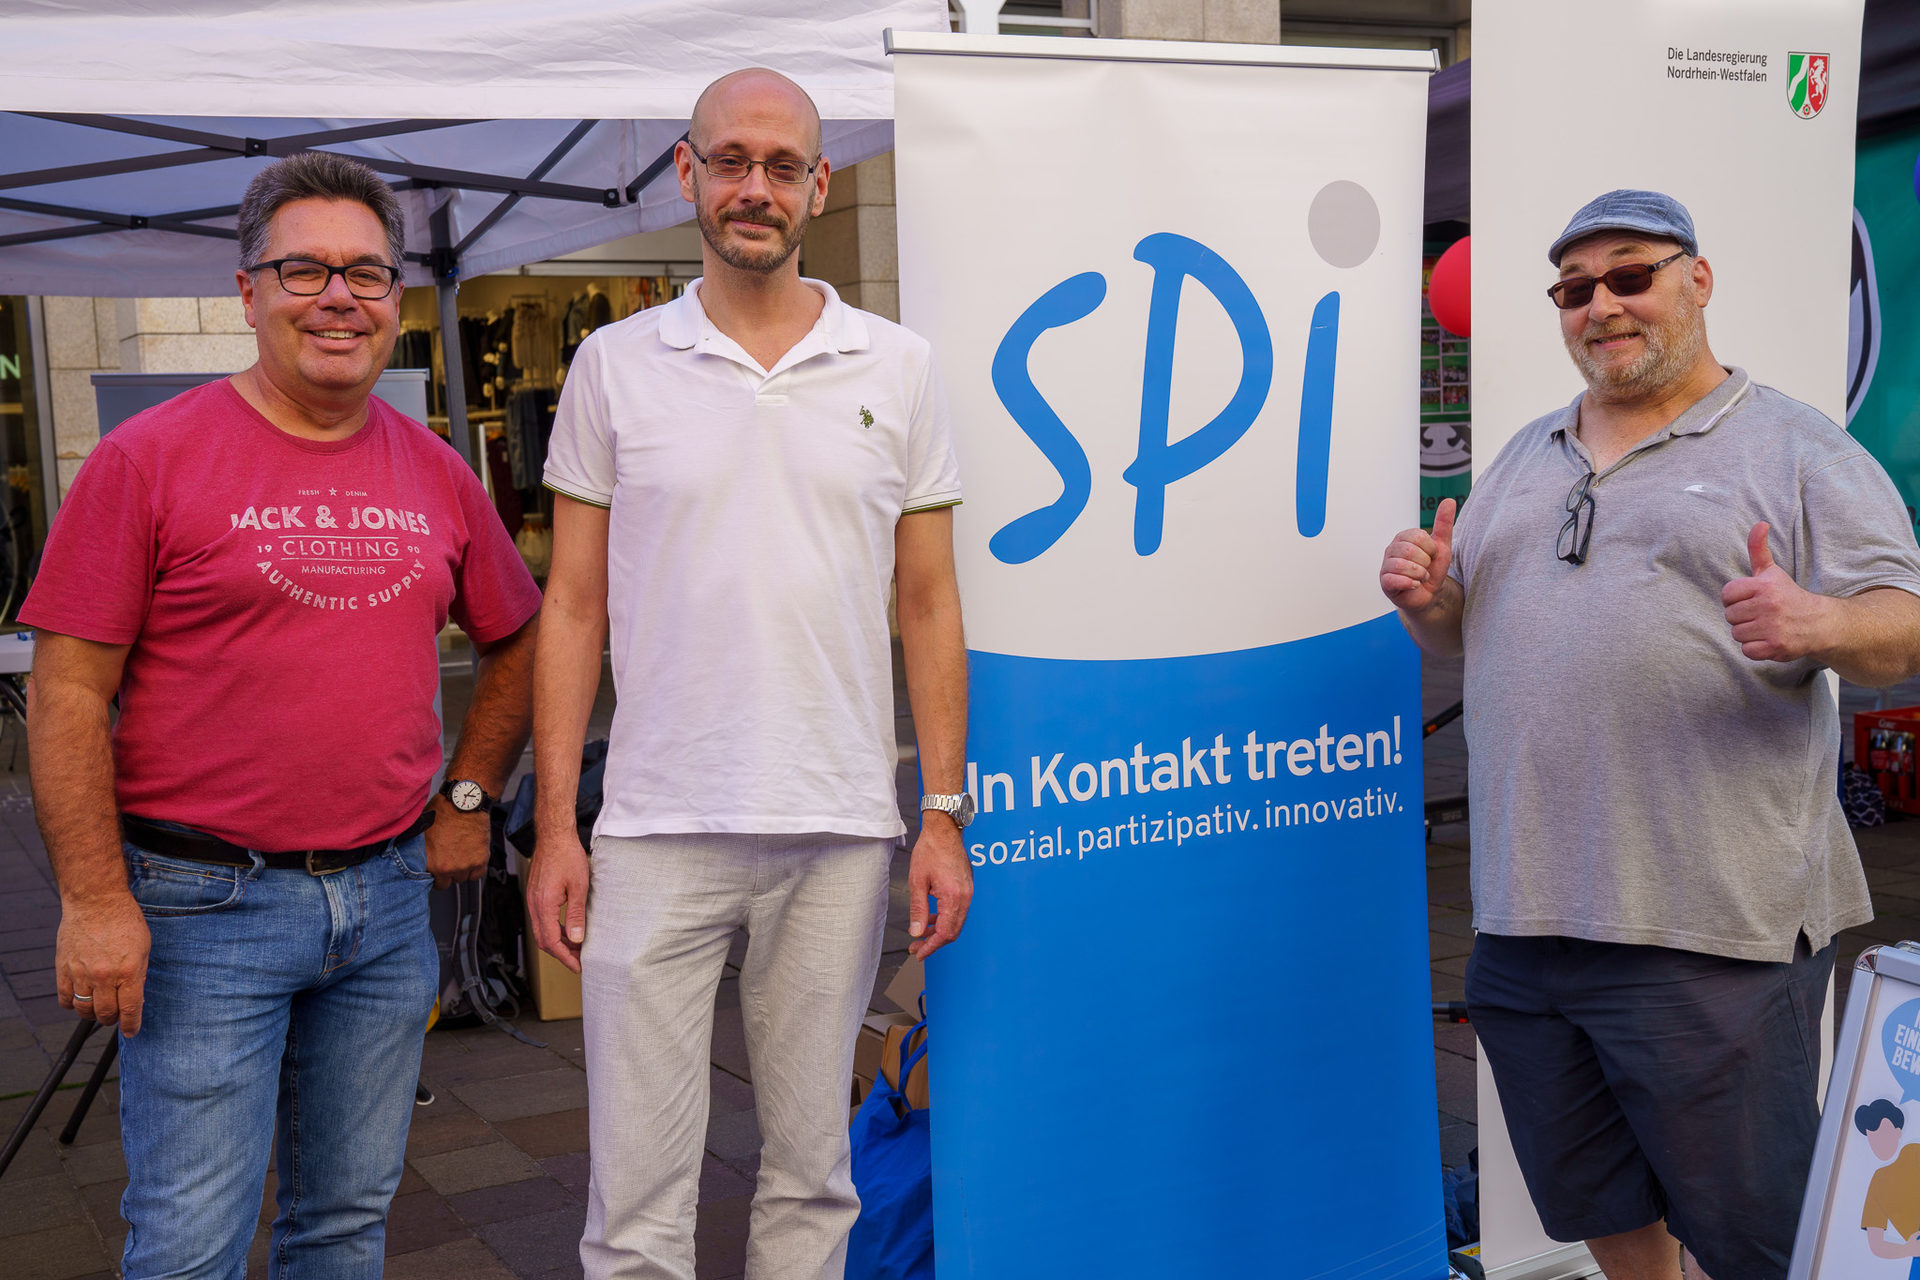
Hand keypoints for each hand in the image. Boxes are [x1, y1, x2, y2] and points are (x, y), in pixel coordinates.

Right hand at [56, 893, 149, 1035]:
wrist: (96, 902)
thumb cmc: (125, 921)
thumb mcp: (144, 948)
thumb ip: (139, 975)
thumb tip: (136, 998)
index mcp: (128, 971)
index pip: (130, 1009)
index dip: (131, 1025)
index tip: (132, 1032)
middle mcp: (104, 976)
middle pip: (105, 1014)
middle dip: (112, 1020)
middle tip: (115, 1016)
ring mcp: (81, 973)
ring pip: (83, 1010)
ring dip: (92, 1014)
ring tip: (98, 1008)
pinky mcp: (64, 969)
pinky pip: (65, 999)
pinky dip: (72, 1005)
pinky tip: (80, 999)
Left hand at [424, 796, 489, 889]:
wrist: (464, 802)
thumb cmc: (442, 811)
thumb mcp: (420, 832)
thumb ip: (418, 850)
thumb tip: (411, 856)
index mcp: (430, 863)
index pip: (429, 881)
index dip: (431, 873)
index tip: (434, 867)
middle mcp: (447, 868)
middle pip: (446, 883)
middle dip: (446, 874)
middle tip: (447, 860)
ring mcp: (465, 865)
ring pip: (462, 879)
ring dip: (460, 870)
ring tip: (459, 855)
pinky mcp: (480, 860)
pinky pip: (477, 875)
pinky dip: (475, 869)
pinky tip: (470, 857)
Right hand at [526, 832, 590, 973]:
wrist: (554, 836)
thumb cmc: (567, 856)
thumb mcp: (579, 886)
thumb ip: (576, 915)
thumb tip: (577, 940)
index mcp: (544, 905)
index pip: (552, 942)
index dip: (565, 957)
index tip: (578, 966)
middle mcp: (534, 905)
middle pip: (543, 941)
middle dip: (561, 954)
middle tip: (579, 960)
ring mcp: (532, 900)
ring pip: (541, 931)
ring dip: (557, 942)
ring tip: (576, 947)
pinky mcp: (535, 895)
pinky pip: (541, 920)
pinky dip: (554, 930)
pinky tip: (568, 929)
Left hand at [907, 813, 972, 960]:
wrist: (944, 830)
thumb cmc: (930, 851)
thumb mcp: (917, 881)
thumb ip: (918, 910)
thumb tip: (916, 932)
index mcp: (953, 897)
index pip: (945, 933)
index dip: (931, 947)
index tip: (919, 953)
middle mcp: (965, 897)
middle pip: (953, 931)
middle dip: (934, 942)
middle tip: (916, 946)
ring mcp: (968, 892)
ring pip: (956, 922)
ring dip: (939, 931)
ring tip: (920, 934)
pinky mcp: (966, 888)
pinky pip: (958, 911)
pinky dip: (944, 919)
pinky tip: (931, 918)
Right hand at [1380, 499, 1454, 613]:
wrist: (1430, 594)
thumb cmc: (1433, 569)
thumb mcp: (1442, 546)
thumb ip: (1444, 524)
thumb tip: (1449, 500)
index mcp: (1404, 537)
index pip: (1419, 537)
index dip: (1431, 550)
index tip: (1431, 556)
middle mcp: (1392, 549)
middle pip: (1410, 551)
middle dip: (1425, 563)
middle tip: (1425, 569)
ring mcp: (1386, 565)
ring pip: (1402, 565)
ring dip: (1419, 575)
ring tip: (1420, 578)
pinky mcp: (1384, 582)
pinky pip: (1396, 579)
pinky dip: (1411, 584)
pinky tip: (1414, 585)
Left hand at [1722, 521, 1831, 662]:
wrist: (1820, 623)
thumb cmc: (1789, 596)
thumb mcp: (1772, 572)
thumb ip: (1759, 549)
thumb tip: (1760, 523)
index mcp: (1764, 586)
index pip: (1727, 594)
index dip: (1735, 599)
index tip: (1751, 600)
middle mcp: (1768, 605)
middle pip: (1730, 616)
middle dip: (1742, 617)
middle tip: (1760, 615)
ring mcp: (1772, 627)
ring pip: (1737, 634)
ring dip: (1748, 633)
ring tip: (1765, 627)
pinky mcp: (1775, 646)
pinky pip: (1747, 650)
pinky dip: (1755, 648)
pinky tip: (1768, 639)